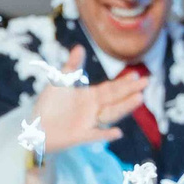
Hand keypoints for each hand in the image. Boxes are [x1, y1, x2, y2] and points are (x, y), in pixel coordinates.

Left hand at [31, 45, 149, 151]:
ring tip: (139, 99)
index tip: (137, 75)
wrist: (37, 127)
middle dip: (130, 90)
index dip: (123, 82)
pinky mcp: (81, 136)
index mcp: (91, 96)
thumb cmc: (49, 105)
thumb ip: (72, 66)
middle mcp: (94, 109)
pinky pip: (95, 135)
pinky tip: (117, 133)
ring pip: (110, 114)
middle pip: (115, 98)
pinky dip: (105, 134)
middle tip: (147, 82)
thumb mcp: (61, 82)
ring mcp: (89, 123)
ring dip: (124, 107)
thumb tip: (80, 47)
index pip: (111, 88)